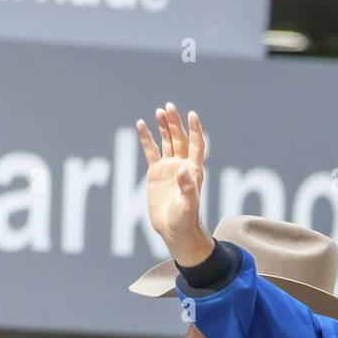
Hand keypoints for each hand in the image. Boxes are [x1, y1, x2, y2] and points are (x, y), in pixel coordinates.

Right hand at [135, 103, 214, 265]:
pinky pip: (151, 152)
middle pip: (180, 139)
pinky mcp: (156, 173)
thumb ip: (188, 188)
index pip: (197, 145)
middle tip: (169, 108)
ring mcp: (169, 168)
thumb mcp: (188, 205)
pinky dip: (146, 138)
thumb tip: (183, 170)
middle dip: (175, 123)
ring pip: (167, 142)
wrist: (174, 230)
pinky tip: (141, 124)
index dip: (195, 130)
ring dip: (164, 127)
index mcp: (194, 170)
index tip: (192, 115)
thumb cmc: (185, 219)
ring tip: (159, 111)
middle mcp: (182, 165)